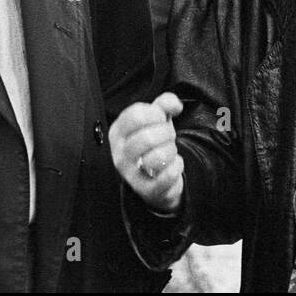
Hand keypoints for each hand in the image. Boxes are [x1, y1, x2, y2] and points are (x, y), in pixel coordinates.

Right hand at [110, 92, 184, 213]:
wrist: (154, 177)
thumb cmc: (152, 142)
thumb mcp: (155, 119)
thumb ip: (164, 104)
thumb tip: (174, 104)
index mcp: (118, 132)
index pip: (135, 115)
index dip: (155, 113)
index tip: (160, 118)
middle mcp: (119, 154)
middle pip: (147, 137)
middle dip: (167, 134)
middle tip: (168, 137)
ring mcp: (130, 174)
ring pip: (156, 158)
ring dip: (171, 151)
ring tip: (169, 152)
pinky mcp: (145, 190)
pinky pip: (167, 177)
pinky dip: (177, 167)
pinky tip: (174, 164)